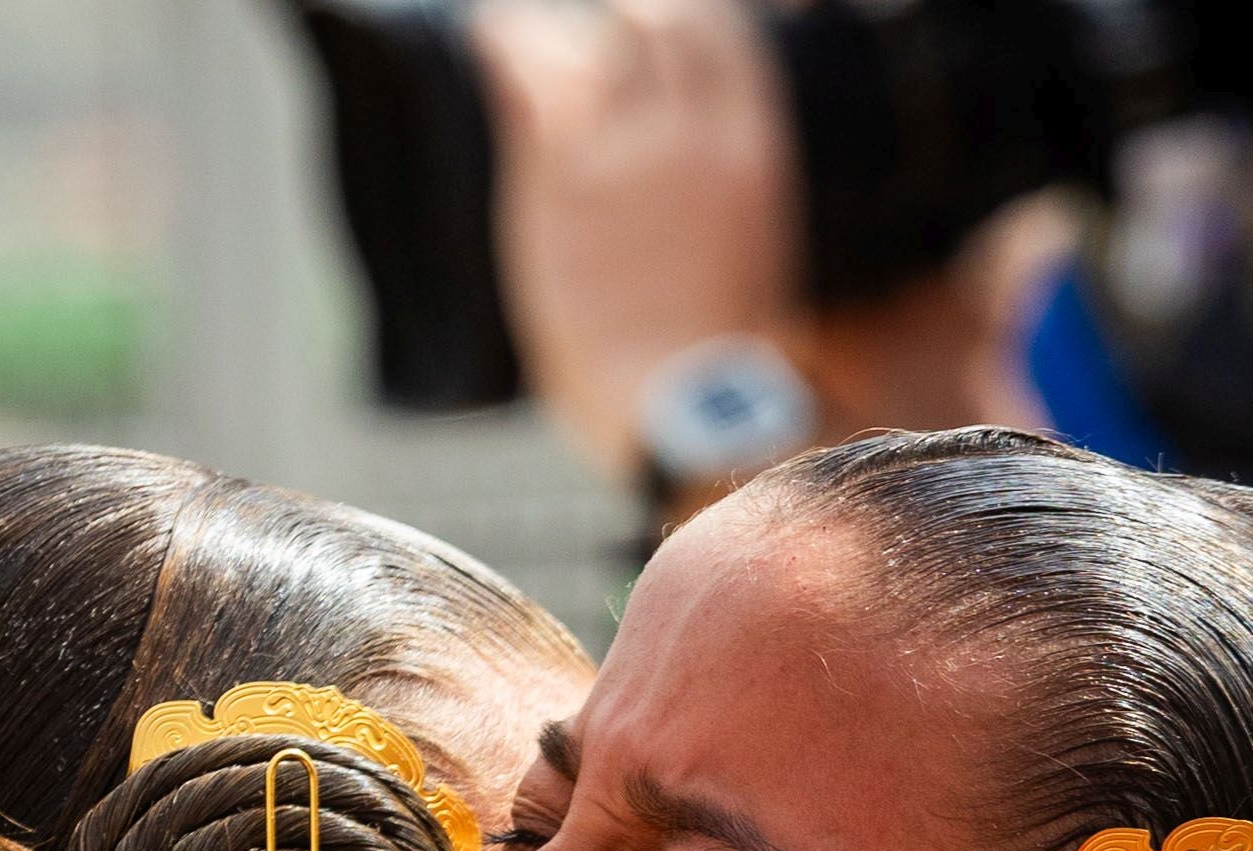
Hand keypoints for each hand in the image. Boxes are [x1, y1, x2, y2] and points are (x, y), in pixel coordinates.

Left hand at [470, 0, 798, 475]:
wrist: (675, 409)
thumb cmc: (718, 365)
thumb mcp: (762, 263)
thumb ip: (738, 196)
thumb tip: (755, 197)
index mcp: (753, 152)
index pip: (723, 38)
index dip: (690, 21)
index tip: (663, 25)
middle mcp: (693, 134)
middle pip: (661, 25)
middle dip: (629, 20)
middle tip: (597, 32)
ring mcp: (625, 151)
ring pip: (590, 42)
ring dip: (555, 35)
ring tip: (524, 39)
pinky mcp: (560, 178)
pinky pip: (528, 78)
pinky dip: (508, 50)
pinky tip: (490, 46)